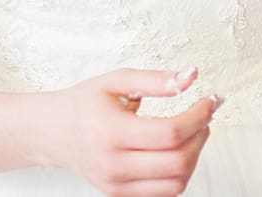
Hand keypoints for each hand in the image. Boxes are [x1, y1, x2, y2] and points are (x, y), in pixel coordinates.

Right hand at [40, 67, 218, 196]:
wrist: (51, 132)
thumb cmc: (83, 104)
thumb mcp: (116, 80)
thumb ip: (156, 79)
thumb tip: (190, 77)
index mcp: (112, 133)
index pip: (170, 133)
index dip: (198, 117)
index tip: (209, 101)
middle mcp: (113, 165)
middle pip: (177, 163)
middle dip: (201, 137)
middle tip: (204, 117)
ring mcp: (115, 185)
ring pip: (175, 185)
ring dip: (194, 158)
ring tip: (192, 134)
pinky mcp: (118, 195)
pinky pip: (162, 194)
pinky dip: (178, 175)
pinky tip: (176, 151)